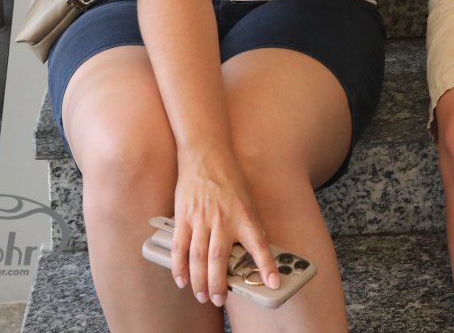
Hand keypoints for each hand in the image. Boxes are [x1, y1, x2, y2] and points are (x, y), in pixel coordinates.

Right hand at [168, 157, 279, 307]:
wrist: (206, 153)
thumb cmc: (230, 176)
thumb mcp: (248, 199)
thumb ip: (250, 225)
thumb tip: (256, 247)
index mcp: (244, 215)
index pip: (259, 245)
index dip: (267, 266)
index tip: (273, 283)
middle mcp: (222, 220)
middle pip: (219, 259)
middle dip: (219, 284)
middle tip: (220, 300)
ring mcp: (200, 219)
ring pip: (198, 258)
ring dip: (200, 281)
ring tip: (203, 296)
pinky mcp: (184, 217)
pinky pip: (180, 247)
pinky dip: (179, 266)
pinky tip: (182, 280)